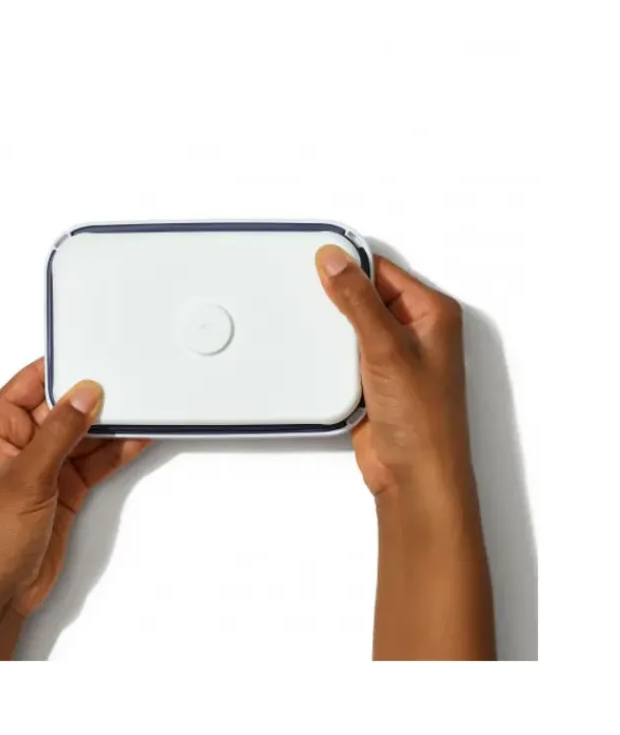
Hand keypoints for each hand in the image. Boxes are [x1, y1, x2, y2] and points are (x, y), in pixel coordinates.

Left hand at [0, 360, 148, 659]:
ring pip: (84, 435)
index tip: (100, 356)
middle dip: (97, 399)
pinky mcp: (63, 488)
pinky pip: (94, 461)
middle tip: (132, 385)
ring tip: (144, 410)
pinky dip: (115, 452)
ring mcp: (43, 466)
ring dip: (111, 427)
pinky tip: (137, 440)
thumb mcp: (26, 476)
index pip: (33, 381)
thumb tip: (86, 392)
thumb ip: (60, 431)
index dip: (66, 369)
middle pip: (65, 407)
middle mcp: (18, 441)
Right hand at [315, 247, 493, 659]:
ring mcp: (393, 355)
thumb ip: (357, 301)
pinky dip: (328, 351)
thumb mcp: (386, 348)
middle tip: (302, 287)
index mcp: (431, 313)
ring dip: (330, 326)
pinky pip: (344, 352)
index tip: (315, 258)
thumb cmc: (423, 420)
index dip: (349, 264)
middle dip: (335, 295)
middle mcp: (415, 330)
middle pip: (365, 295)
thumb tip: (335, 260)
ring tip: (306, 320)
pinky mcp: (373, 378)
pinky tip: (313, 350)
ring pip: (352, 324)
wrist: (414, 477)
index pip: (383, 271)